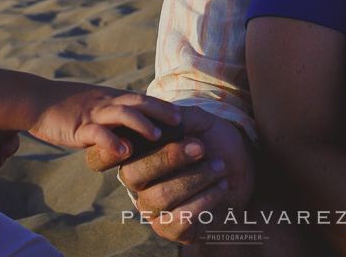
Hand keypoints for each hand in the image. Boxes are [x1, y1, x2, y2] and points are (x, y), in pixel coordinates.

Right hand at [28, 81, 180, 152]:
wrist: (37, 100)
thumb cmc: (68, 106)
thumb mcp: (95, 106)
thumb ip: (114, 115)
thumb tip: (134, 128)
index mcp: (112, 99)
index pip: (142, 99)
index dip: (162, 106)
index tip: (182, 115)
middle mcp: (106, 103)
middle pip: (138, 102)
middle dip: (161, 111)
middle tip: (181, 122)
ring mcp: (93, 114)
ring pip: (122, 114)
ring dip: (142, 124)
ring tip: (158, 136)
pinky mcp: (79, 127)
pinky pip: (97, 134)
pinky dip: (112, 142)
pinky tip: (124, 152)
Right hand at [85, 106, 254, 242]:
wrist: (244, 169)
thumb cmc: (217, 143)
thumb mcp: (201, 122)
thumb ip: (179, 116)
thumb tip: (161, 117)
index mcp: (136, 155)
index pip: (101, 157)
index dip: (105, 152)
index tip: (131, 141)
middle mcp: (138, 184)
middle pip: (132, 175)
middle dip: (168, 158)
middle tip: (200, 146)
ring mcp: (153, 209)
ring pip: (159, 197)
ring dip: (195, 178)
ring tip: (218, 167)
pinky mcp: (172, 228)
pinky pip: (178, 219)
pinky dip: (204, 200)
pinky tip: (220, 186)